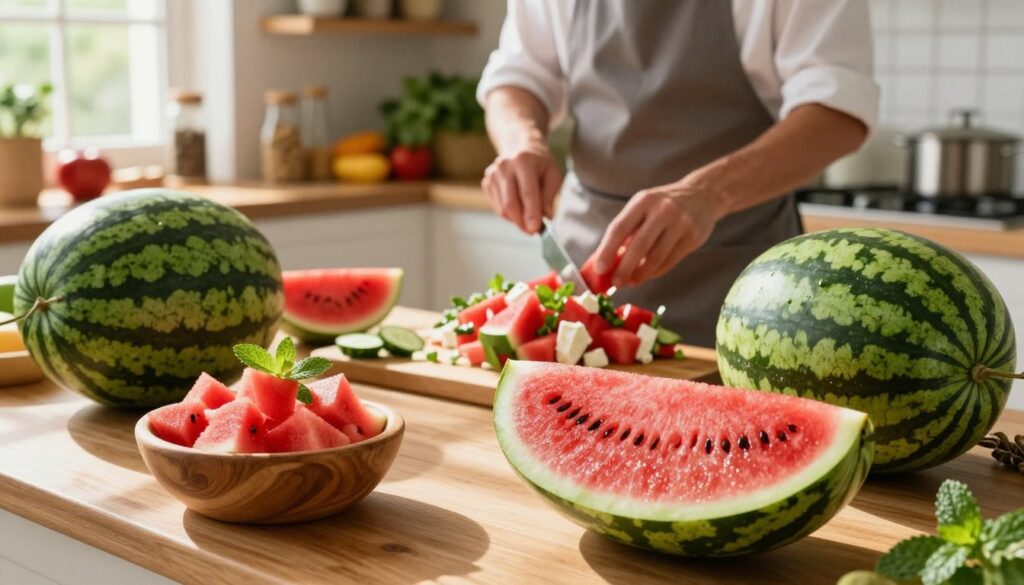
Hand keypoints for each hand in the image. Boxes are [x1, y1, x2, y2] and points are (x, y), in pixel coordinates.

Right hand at [481, 143, 562, 233]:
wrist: (520, 148)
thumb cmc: (540, 164)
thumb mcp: (553, 175)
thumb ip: (549, 196)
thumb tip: (546, 217)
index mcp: (523, 161)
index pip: (527, 193)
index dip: (531, 213)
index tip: (535, 229)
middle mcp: (504, 166)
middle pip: (510, 203)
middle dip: (522, 222)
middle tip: (533, 231)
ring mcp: (492, 174)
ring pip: (503, 209)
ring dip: (517, 219)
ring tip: (529, 216)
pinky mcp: (486, 183)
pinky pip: (498, 207)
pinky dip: (510, 214)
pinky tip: (519, 206)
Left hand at [591, 180, 724, 287]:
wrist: (703, 195)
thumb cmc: (664, 205)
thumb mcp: (643, 207)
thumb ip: (626, 230)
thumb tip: (604, 260)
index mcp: (643, 201)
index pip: (620, 228)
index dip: (607, 250)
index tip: (600, 269)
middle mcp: (662, 210)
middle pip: (638, 245)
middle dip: (624, 268)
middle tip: (616, 283)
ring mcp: (680, 223)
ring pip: (656, 257)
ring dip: (640, 274)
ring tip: (631, 282)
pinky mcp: (693, 236)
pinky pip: (670, 261)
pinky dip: (656, 271)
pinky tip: (647, 274)